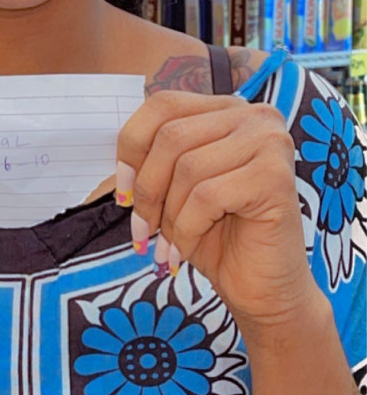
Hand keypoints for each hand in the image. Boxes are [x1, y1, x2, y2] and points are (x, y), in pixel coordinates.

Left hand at [115, 91, 318, 333]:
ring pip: (188, 167)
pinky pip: (207, 196)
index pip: (164, 105)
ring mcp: (270, 143)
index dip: (132, 145)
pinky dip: (186, 229)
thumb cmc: (218, 238)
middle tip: (142, 229)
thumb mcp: (175, 189)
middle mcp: (254, 117)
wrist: (261, 289)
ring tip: (169, 244)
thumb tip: (117, 160)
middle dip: (147, 188)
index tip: (122, 191)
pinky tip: (186, 251)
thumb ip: (153, 159)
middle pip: (172, 136)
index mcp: (227, 109)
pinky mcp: (276, 177)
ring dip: (168, 215)